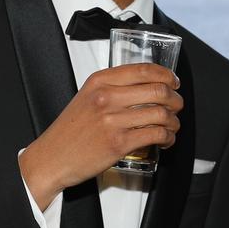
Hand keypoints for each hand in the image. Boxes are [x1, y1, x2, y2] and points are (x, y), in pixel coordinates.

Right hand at [19, 63, 182, 207]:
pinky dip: (168, 137)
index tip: (174, 82)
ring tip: (172, 126)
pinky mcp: (119, 143)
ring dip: (174, 121)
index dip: (167, 75)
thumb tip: (148, 86)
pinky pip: (156, 135)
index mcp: (100, 81)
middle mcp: (107, 97)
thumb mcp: (87, 97)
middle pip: (159, 90)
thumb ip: (113, 87)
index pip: (144, 70)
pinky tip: (165, 139)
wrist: (52, 157)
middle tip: (177, 106)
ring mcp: (113, 120)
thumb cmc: (70, 130)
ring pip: (161, 114)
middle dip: (176, 99)